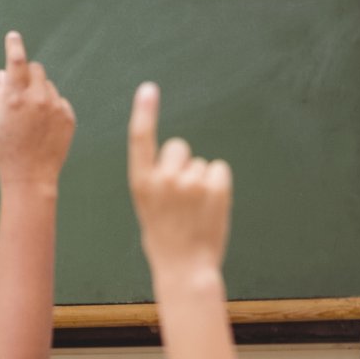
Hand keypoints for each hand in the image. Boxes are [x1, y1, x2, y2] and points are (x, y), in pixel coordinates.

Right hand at [0, 31, 75, 186]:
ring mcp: (55, 107)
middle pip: (37, 69)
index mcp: (15, 98)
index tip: (13, 36)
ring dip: (40, 93)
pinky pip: (59, 101)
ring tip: (33, 120)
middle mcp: (37, 98)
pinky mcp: (68, 116)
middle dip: (29, 75)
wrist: (31, 176)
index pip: (16, 62)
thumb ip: (0, 93)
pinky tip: (44, 128)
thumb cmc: (7, 149)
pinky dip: (52, 108)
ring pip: (49, 86)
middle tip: (22, 92)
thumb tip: (4, 74)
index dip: (13, 46)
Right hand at [127, 83, 232, 275]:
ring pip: (200, 163)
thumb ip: (158, 180)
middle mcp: (163, 178)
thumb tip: (180, 158)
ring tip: (195, 211)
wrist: (185, 269)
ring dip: (201, 181)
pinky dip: (218, 185)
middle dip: (182, 162)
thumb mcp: (149, 207)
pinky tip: (210, 208)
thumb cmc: (165, 239)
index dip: (144, 112)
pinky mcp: (215, 186)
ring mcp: (190, 182)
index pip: (141, 140)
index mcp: (141, 183)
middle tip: (181, 196)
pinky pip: (219, 170)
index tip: (148, 89)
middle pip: (178, 147)